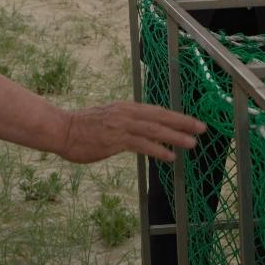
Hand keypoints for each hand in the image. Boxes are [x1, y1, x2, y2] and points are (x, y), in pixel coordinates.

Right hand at [58, 102, 205, 163]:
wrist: (62, 129)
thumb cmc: (83, 127)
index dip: (176, 116)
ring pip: (155, 129)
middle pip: (161, 117)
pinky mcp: (115, 139)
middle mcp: (127, 113)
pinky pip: (142, 144)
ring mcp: (122, 126)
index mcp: (126, 108)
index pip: (157, 111)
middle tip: (202, 128)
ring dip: (175, 136)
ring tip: (192, 144)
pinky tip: (170, 156)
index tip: (192, 122)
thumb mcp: (108, 118)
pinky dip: (158, 149)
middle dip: (183, 123)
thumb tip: (140, 128)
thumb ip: (125, 122)